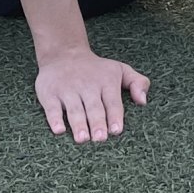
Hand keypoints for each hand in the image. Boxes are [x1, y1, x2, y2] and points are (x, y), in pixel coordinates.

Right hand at [35, 47, 150, 142]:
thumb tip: (144, 101)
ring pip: (74, 109)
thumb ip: (138, 83)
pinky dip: (55, 118)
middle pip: (93, 107)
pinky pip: (52, 107)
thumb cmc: (96, 69)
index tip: (116, 130)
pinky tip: (59, 130)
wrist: (64, 53)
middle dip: (97, 122)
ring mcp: (68, 89)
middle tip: (100, 138)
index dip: (114, 115)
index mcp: (106, 81)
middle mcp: (87, 85)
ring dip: (78, 124)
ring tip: (82, 139)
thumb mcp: (120, 69)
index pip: (112, 101)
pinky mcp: (50, 93)